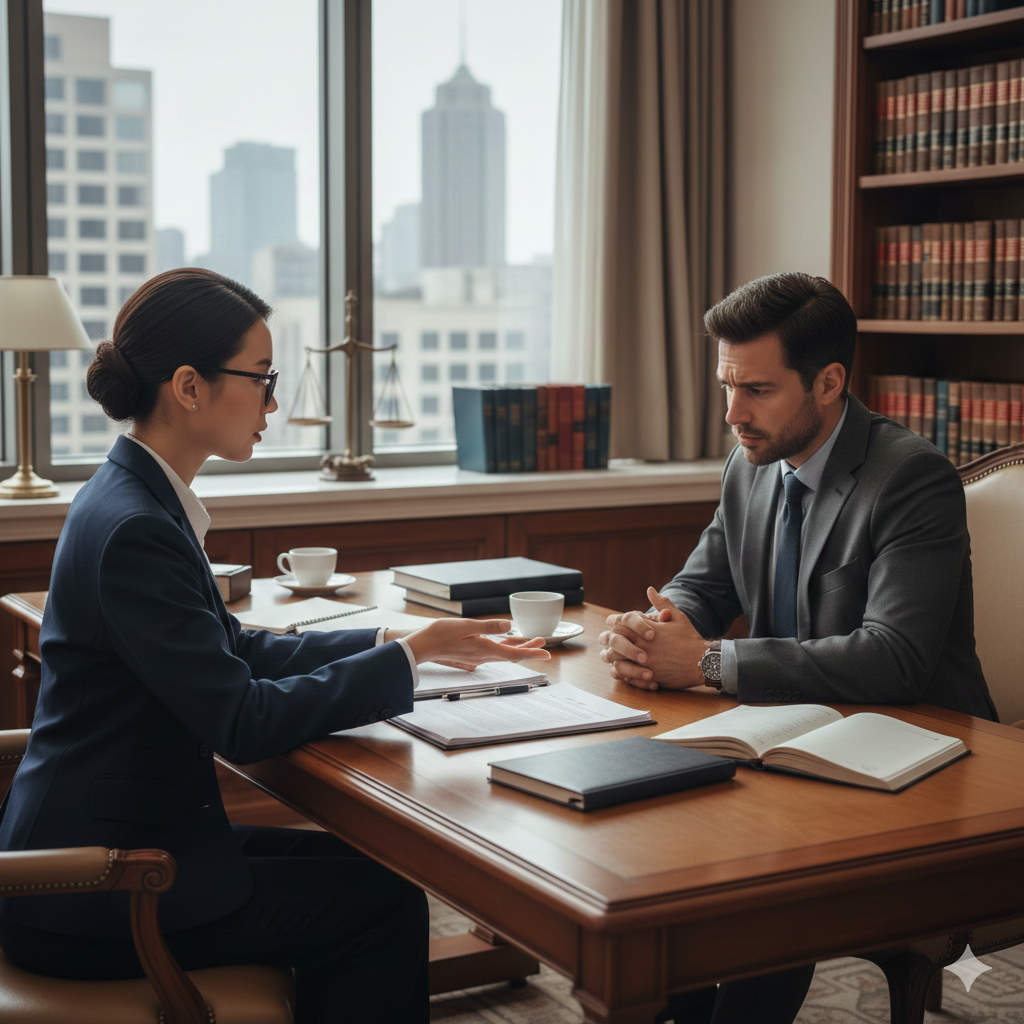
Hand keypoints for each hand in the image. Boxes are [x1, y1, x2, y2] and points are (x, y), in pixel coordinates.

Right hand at [403, 617, 550, 668]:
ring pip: (502, 653)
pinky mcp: (470, 654)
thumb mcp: (466, 625)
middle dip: (528, 648)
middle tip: (542, 642)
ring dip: (517, 647)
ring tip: (530, 640)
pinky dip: (503, 648)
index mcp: (484, 649)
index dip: (532, 653)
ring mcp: (476, 656)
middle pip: (511, 654)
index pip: (514, 654)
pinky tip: (505, 643)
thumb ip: (489, 627)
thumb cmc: (441, 634)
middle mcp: (482, 656)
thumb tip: (509, 626)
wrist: (422, 645)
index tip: (547, 654)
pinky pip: (492, 652)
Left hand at [599, 588, 706, 690]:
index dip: (614, 621)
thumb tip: (650, 589)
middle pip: (615, 640)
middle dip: (609, 639)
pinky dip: (620, 672)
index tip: (610, 622)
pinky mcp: (648, 677)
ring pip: (616, 659)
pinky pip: (626, 675)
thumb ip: (661, 603)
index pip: (622, 622)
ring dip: (612, 657)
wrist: (703, 662)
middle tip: (606, 639)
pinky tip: (620, 669)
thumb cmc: (690, 639)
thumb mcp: (678, 617)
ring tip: (610, 656)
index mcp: (648, 630)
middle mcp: (644, 645)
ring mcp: (645, 662)